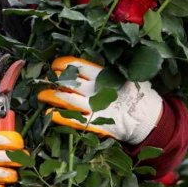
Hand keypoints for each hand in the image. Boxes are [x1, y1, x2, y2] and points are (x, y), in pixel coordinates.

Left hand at [37, 56, 162, 144]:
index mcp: (103, 75)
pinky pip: (73, 120)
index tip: (54, 65)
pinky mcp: (94, 123)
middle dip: (52, 80)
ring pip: (66, 99)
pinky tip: (49, 114)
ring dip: (50, 97)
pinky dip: (59, 116)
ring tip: (40, 96)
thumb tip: (87, 62)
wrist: (147, 118)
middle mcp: (96, 89)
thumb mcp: (124, 76)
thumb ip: (106, 70)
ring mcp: (94, 107)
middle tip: (42, 80)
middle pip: (67, 81)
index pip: (77, 65)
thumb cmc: (134, 94)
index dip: (62, 64)